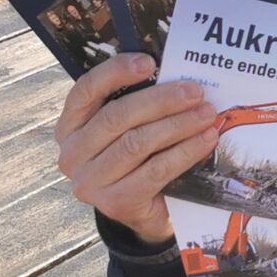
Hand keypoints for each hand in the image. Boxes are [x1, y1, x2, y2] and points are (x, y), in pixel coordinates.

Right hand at [54, 54, 217, 243]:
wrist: (146, 214)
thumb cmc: (138, 161)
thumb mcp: (128, 129)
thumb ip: (138, 105)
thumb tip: (175, 76)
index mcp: (70, 127)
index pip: (86, 90)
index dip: (116, 72)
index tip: (149, 63)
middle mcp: (72, 154)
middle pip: (117, 116)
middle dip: (161, 100)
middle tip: (195, 91)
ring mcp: (90, 182)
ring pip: (137, 143)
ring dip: (178, 125)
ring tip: (206, 114)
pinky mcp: (116, 202)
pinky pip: (155, 170)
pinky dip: (184, 152)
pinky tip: (205, 140)